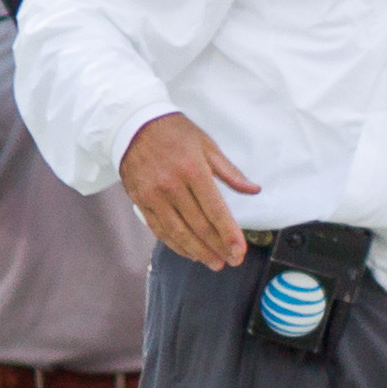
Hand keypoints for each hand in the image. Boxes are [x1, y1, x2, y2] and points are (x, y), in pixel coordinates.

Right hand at [119, 112, 259, 270]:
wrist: (132, 124)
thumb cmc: (174, 132)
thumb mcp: (207, 145)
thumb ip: (230, 172)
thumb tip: (254, 190)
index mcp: (192, 170)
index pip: (215, 210)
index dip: (229, 234)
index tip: (239, 251)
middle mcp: (171, 185)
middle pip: (199, 225)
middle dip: (217, 247)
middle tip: (232, 261)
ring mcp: (153, 196)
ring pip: (179, 232)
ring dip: (199, 251)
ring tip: (215, 263)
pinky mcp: (140, 202)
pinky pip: (160, 230)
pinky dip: (176, 245)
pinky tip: (190, 253)